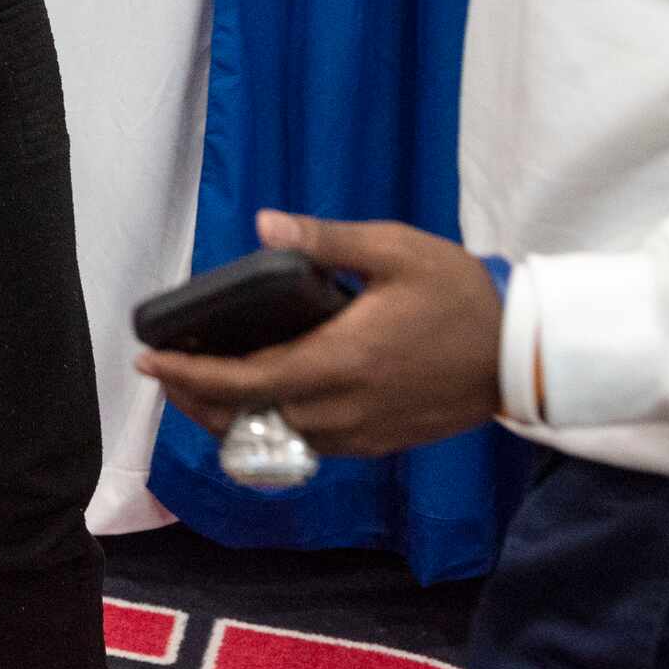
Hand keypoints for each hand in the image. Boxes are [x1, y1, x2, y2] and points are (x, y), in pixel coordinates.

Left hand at [138, 210, 503, 455]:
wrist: (519, 353)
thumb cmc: (458, 294)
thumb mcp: (395, 250)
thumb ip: (326, 241)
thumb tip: (264, 224)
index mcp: (340, 361)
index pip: (243, 382)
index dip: (189, 376)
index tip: (149, 361)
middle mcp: (342, 409)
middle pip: (246, 419)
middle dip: (195, 400)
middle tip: (164, 371)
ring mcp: (360, 434)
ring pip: (273, 439)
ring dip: (228, 417)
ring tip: (200, 384)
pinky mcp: (376, 443)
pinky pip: (306, 445)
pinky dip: (268, 427)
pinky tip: (259, 398)